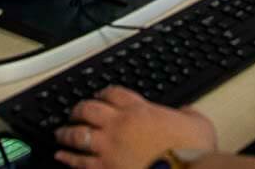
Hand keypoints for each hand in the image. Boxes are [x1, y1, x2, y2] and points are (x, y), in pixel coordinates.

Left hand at [55, 86, 215, 168]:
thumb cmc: (190, 148)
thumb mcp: (193, 121)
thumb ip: (184, 114)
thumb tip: (185, 115)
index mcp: (140, 109)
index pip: (113, 93)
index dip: (104, 92)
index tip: (100, 95)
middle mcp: (119, 125)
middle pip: (90, 110)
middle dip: (79, 110)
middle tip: (74, 112)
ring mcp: (109, 148)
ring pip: (79, 135)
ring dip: (67, 133)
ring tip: (61, 133)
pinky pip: (79, 163)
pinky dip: (68, 159)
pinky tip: (61, 157)